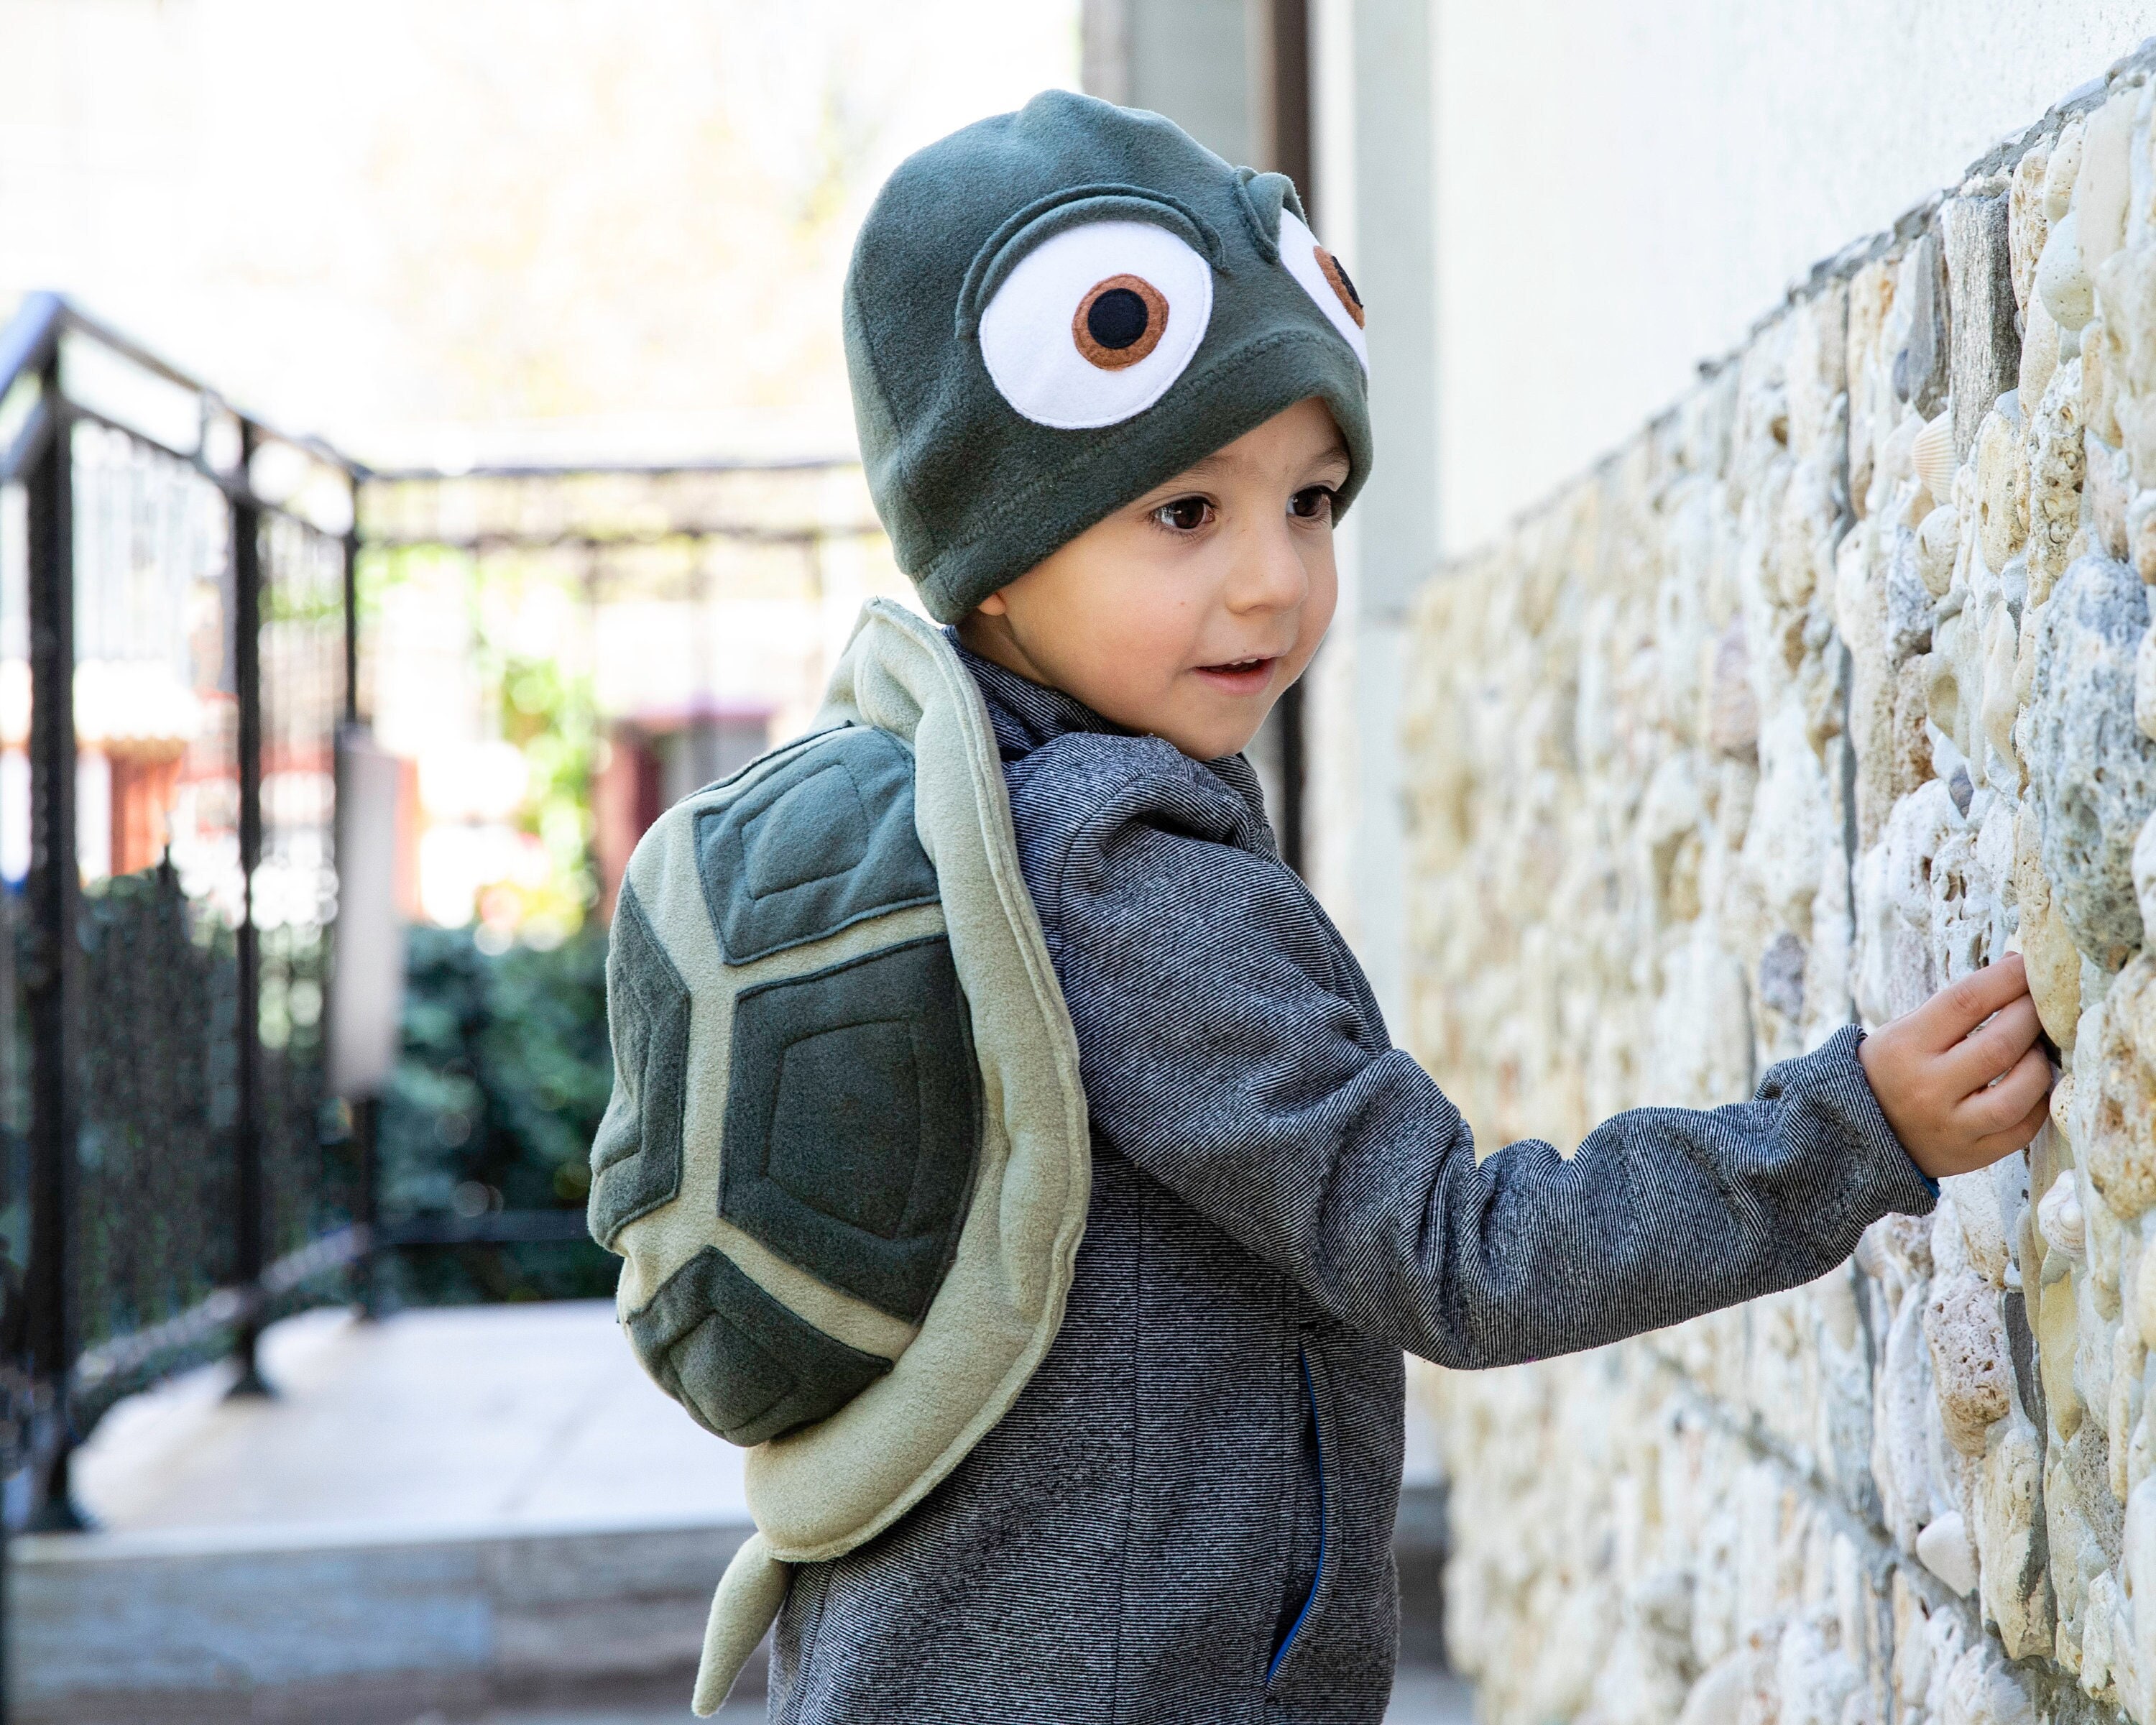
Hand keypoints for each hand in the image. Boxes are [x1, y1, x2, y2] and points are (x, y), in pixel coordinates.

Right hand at [1856, 954, 2052, 1178]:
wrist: (1859, 1134)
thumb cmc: (1892, 1068)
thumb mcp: (1904, 1031)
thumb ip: (1956, 1007)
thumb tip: (2016, 970)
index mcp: (1905, 1046)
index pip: (1966, 1001)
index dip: (2006, 978)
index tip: (2027, 964)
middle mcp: (1927, 1087)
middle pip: (2000, 1044)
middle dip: (2032, 1016)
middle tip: (2042, 1004)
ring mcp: (1951, 1125)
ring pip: (2019, 1091)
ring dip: (2039, 1062)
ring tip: (2036, 1048)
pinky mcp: (1971, 1154)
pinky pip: (2023, 1128)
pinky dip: (2038, 1101)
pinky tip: (2032, 1085)